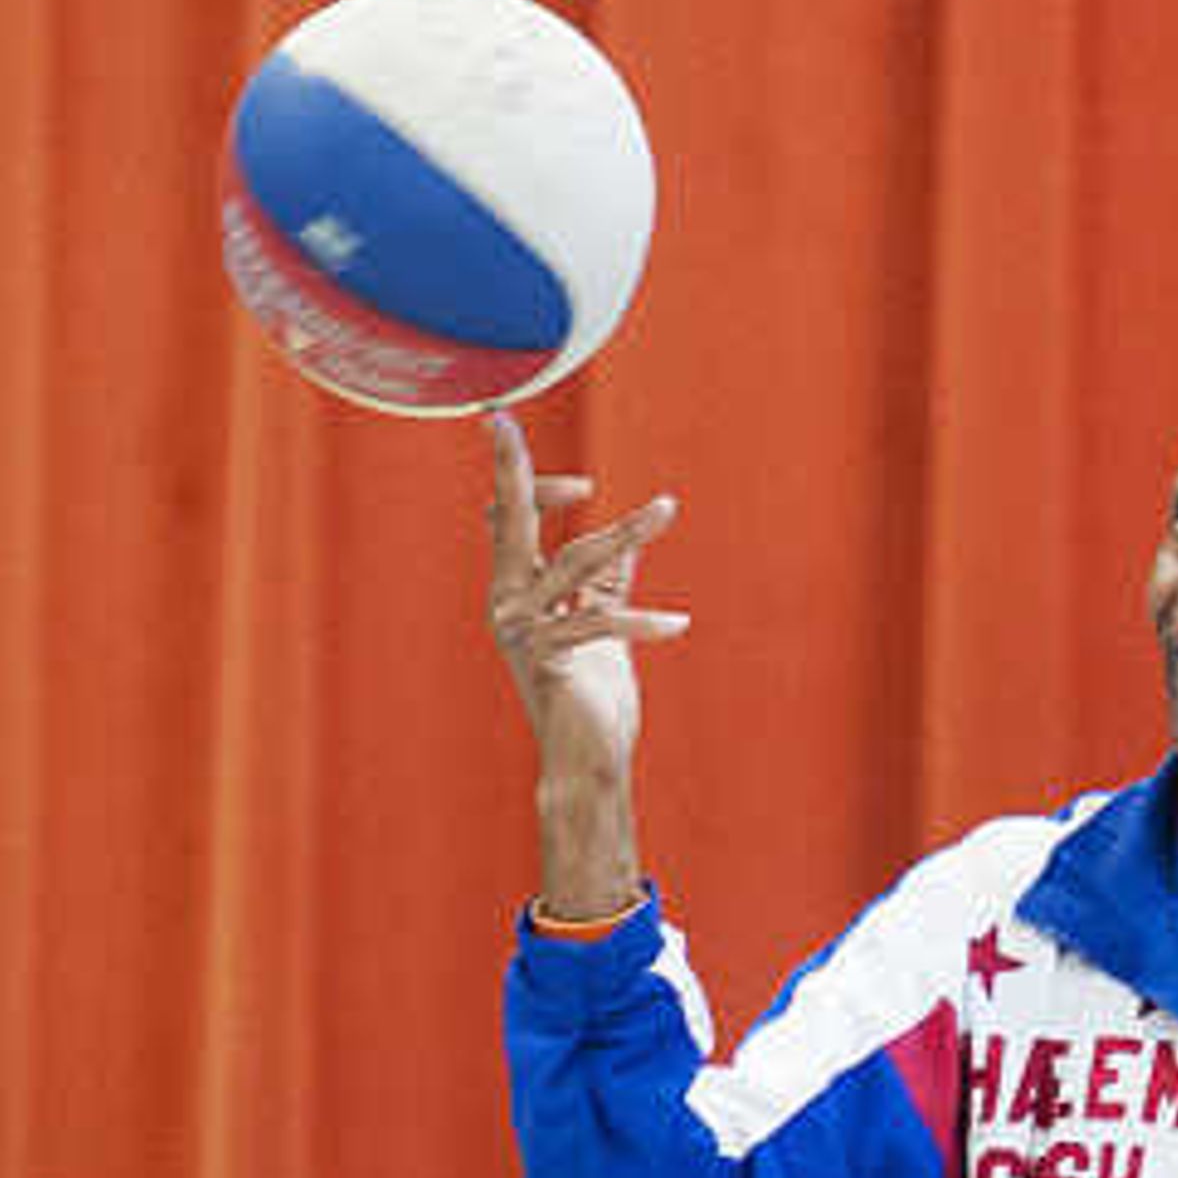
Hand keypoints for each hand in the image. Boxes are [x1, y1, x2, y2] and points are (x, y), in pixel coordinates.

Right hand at [487, 408, 682, 923]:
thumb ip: (608, 582)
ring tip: (666, 508)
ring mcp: (521, 630)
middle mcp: (507, 602)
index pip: (510, 518)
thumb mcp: (602, 625)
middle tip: (498, 418)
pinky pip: (596, 621)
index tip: (586, 483)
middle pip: (510, 519)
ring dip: (624, 532)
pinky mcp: (547, 659)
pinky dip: (641, 619)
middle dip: (506, 465)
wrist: (585, 759)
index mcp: (516, 589)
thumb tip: (626, 539)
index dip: (535, 484)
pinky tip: (678, 623)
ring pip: (572, 560)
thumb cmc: (592, 695)